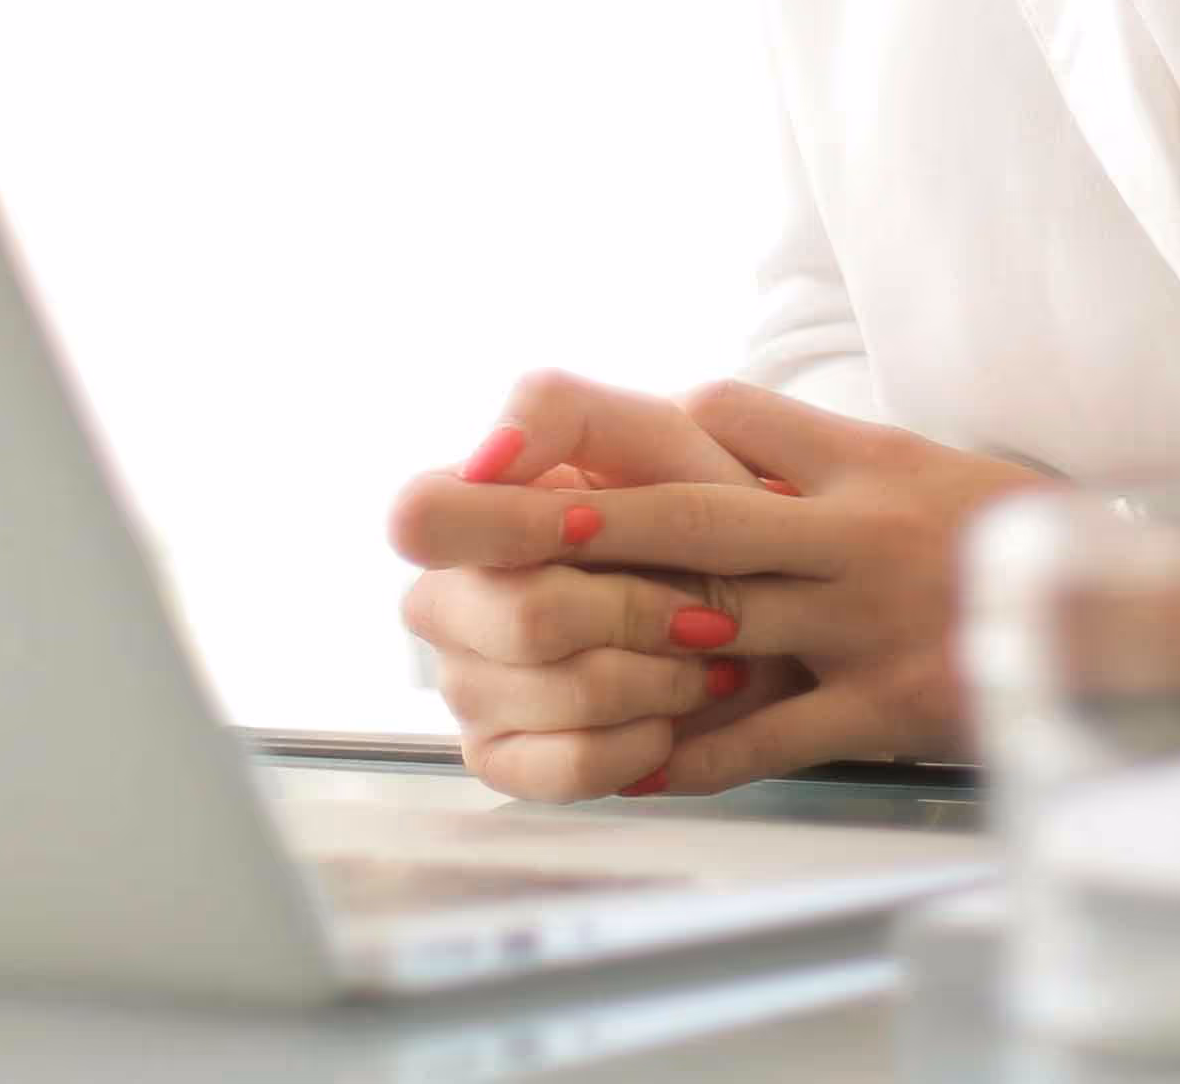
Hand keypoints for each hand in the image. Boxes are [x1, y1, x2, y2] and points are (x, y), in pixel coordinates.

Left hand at [390, 371, 1049, 797]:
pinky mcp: (882, 703)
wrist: (1127, 615)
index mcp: (861, 459)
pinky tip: (634, 763)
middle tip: (501, 517)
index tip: (571, 439)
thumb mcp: (925, 465)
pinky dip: (697, 752)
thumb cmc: (1013, 539)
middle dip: (593, 517)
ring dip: (620, 631)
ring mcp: (862, 619)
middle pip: (695, 513)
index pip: (734, 415)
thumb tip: (728, 436)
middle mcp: (850, 529)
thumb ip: (830, 460)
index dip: (655, 424)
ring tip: (530, 637)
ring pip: (718, 617)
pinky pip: (769, 731)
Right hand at [390, 376, 800, 801]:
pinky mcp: (503, 757)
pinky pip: (567, 767)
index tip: (595, 524)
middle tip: (701, 606)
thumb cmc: (697, 500)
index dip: (510, 527)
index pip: (420, 518)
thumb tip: (485, 460)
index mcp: (462, 505)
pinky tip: (671, 715)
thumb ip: (557, 412)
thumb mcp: (649, 430)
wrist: (759, 606)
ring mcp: (466, 684)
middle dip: (632, 611)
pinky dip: (642, 742)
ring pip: (556, 695)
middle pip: (517, 618)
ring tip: (705, 656)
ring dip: (658, 677)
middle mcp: (446, 598)